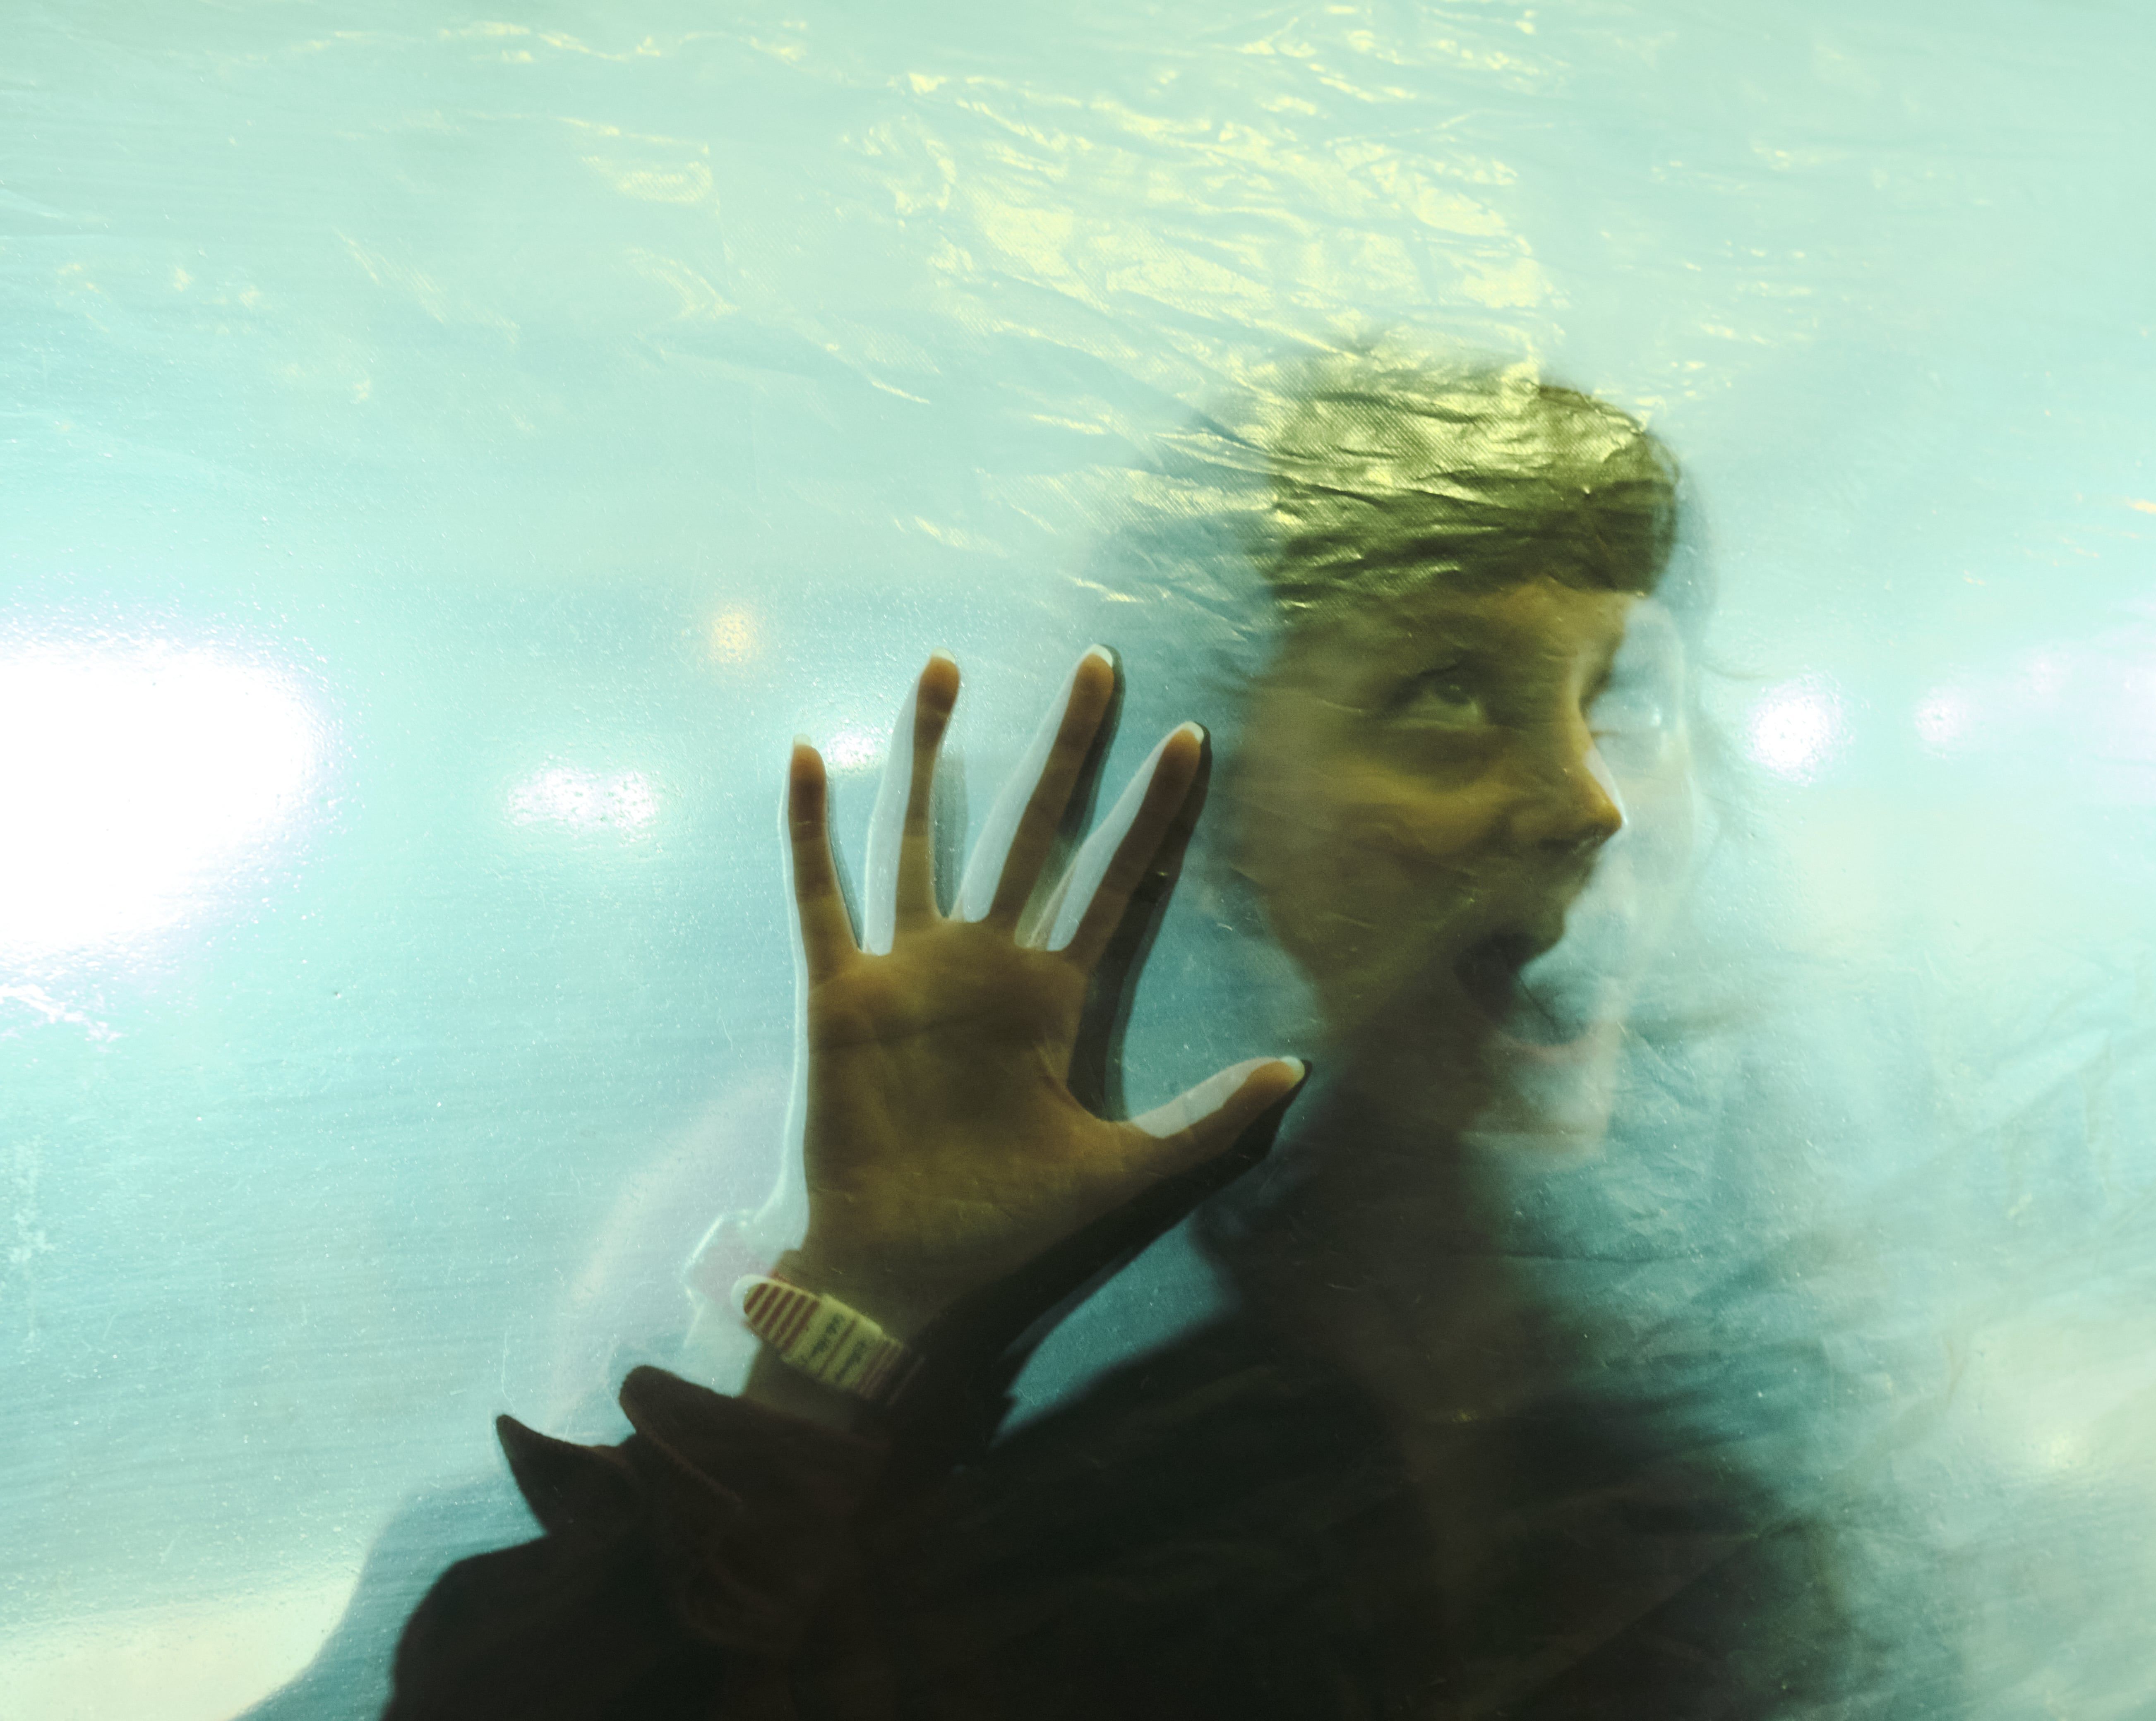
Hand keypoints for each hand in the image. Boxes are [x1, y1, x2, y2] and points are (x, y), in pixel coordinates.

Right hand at [772, 649, 1303, 1349]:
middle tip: (1101, 661)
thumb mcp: (1121, 1172)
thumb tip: (1297, 1073)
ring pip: (923, 834)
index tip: (1197, 738)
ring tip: (944, 666)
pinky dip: (810, 830)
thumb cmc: (1003, 1232)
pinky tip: (805, 755)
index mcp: (1053, 998)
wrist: (901, 1279)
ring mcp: (910, 971)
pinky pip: (821, 896)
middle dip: (1069, 749)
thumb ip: (1205, 1123)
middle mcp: (986, 965)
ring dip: (928, 753)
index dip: (1155, 814)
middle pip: (1036, 829)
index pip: (1117, 881)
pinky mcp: (839, 994)